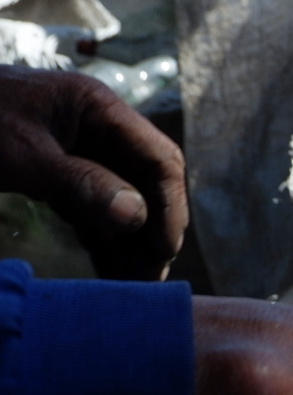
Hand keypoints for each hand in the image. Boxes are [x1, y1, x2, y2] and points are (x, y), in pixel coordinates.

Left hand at [0, 66, 185, 280]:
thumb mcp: (20, 155)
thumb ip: (79, 183)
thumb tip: (136, 216)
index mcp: (98, 109)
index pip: (159, 159)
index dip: (170, 206)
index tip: (163, 251)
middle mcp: (97, 129)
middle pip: (147, 184)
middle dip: (153, 231)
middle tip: (150, 279)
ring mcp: (78, 151)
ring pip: (123, 201)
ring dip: (131, 243)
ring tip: (133, 285)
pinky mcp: (57, 173)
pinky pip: (93, 209)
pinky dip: (103, 240)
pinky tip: (111, 271)